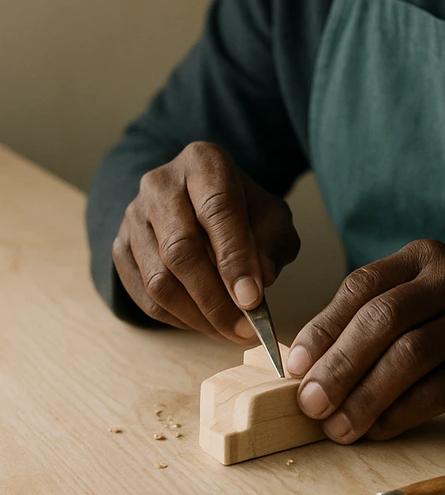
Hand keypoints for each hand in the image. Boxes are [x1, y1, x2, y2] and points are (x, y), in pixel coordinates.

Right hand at [112, 141, 299, 340]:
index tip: (253, 299)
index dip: (234, 258)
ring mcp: (134, 215)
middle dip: (215, 299)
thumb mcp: (272, 217)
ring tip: (230, 332)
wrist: (198, 200)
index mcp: (203, 163)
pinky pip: (143, 295)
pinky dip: (176, 318)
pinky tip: (204, 323)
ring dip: (197, 316)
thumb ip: (274, 243)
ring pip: (159, 279)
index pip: (217, 209)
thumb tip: (261, 279)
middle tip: (243, 329)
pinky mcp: (120, 246)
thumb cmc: (242, 210)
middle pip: (181, 249)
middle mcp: (160, 184)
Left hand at [286, 239, 444, 442]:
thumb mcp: (427, 302)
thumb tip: (308, 364)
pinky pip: (437, 390)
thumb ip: (376, 320)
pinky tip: (378, 431)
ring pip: (408, 355)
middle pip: (381, 319)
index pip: (361, 286)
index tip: (294, 366)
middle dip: (338, 365)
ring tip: (338, 427)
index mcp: (423, 258)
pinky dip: (400, 414)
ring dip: (365, 396)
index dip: (323, 327)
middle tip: (309, 403)